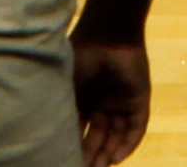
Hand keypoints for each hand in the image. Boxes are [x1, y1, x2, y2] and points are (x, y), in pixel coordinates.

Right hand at [73, 38, 152, 166]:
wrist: (106, 33)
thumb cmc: (80, 55)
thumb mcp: (65, 86)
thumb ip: (63, 110)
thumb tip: (48, 138)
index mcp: (83, 98)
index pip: (80, 130)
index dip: (75, 147)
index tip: (67, 161)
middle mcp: (102, 103)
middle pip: (99, 137)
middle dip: (93, 156)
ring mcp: (121, 102)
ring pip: (117, 136)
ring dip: (109, 154)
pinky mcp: (139, 100)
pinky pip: (135, 128)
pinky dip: (127, 145)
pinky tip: (116, 158)